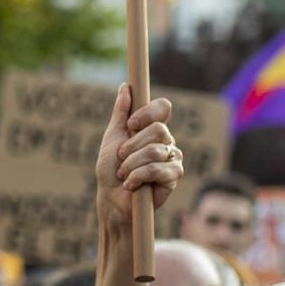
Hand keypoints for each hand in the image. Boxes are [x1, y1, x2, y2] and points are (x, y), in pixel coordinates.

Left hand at [96, 86, 180, 237]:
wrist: (112, 199)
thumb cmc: (110, 170)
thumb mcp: (112, 138)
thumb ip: (120, 114)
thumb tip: (125, 87)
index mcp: (151, 129)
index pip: (163, 108)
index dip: (148, 112)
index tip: (131, 124)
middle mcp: (166, 141)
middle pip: (159, 130)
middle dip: (132, 145)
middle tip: (121, 158)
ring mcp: (172, 158)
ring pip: (156, 150)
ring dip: (131, 164)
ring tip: (124, 174)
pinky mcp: (174, 176)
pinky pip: (158, 169)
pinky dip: (137, 177)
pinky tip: (131, 184)